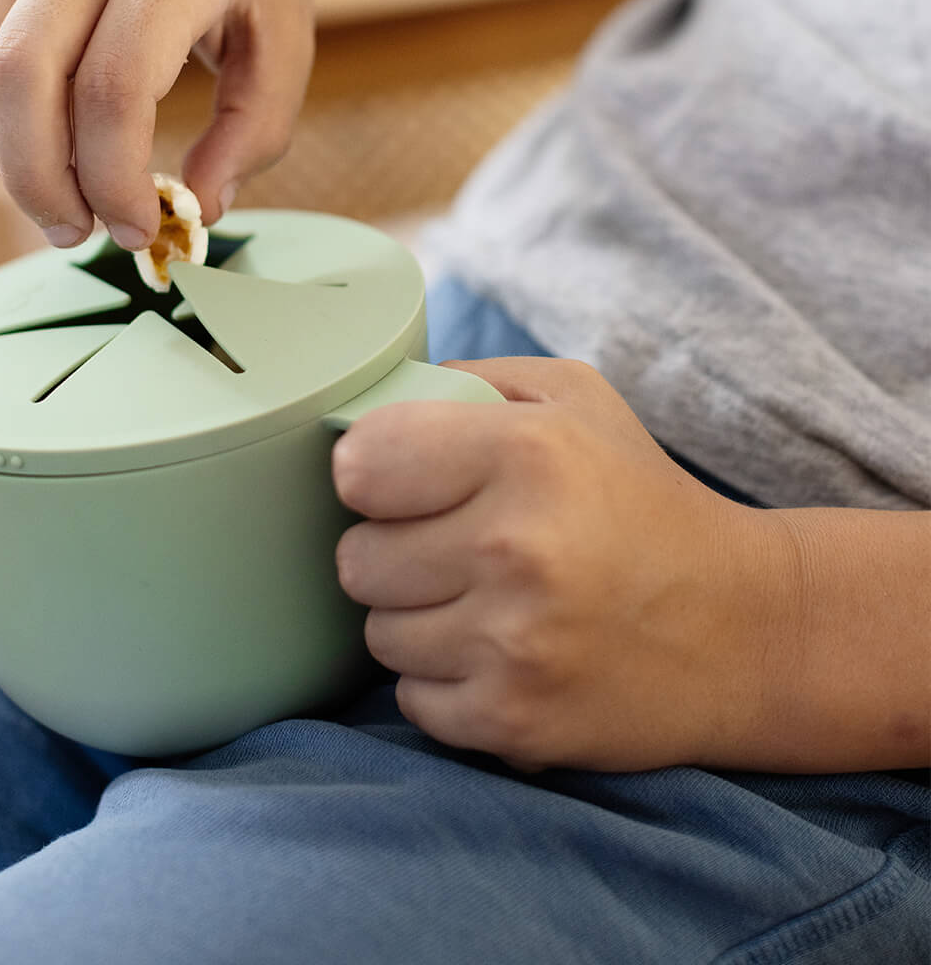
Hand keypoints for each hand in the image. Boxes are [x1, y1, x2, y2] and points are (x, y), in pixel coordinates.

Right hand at [0, 0, 312, 248]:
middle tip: (80, 232)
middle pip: (22, 82)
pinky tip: (29, 146)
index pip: (114, 90)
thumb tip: (195, 209)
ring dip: (6, 162)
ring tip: (59, 199)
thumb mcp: (284, 38)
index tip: (140, 226)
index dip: (117, 181)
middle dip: (42, 185)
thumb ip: (253, 132)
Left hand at [332, 357, 784, 772]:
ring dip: (418, 619)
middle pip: (356, 559)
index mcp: (526, 453)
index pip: (357, 465)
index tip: (404, 483)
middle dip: (394, 551)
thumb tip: (367, 406)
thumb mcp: (573, 397)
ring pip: (377, 634)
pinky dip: (444, 681)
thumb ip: (465, 381)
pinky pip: (410, 700)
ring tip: (487, 603)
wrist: (746, 631)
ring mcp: (514, 645)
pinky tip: (501, 655)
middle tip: (459, 548)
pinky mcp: (514, 722)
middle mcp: (516, 548)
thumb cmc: (641, 500)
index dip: (372, 474)